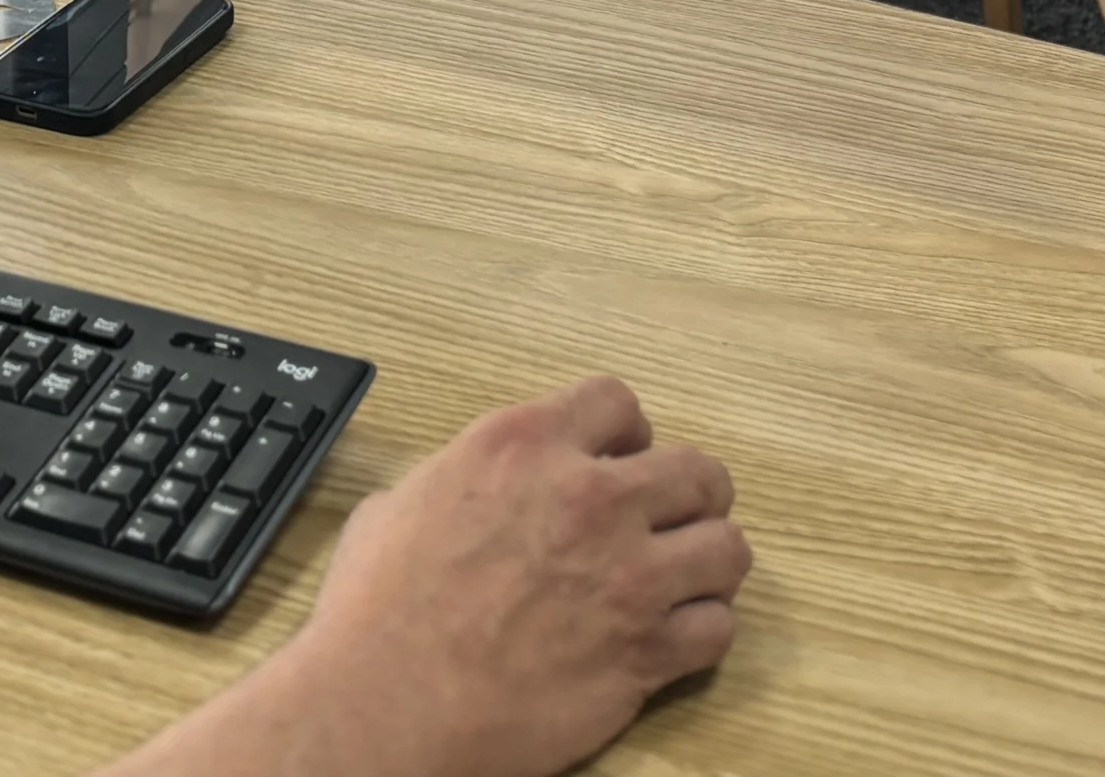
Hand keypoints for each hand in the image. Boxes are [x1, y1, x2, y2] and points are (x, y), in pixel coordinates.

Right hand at [102, 377, 751, 776]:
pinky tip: (671, 636)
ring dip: (705, 560)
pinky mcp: (646, 651)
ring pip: (726, 547)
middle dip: (688, 492)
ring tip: (680, 578)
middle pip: (696, 469)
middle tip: (666, 518)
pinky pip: (718, 628)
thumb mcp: (402, 503)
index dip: (623, 432)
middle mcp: (587, 497)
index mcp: (521, 445)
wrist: (390, 702)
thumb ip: (464, 481)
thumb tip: (475, 493)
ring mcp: (628, 575)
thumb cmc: (377, 609)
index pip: (616, 401)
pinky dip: (701, 631)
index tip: (618, 458)